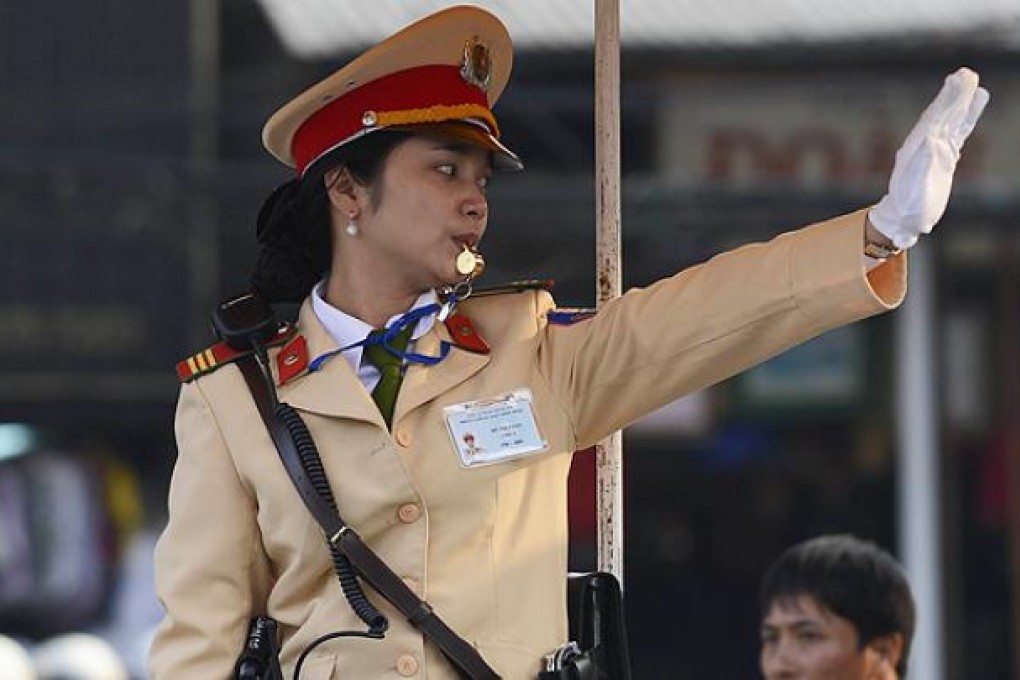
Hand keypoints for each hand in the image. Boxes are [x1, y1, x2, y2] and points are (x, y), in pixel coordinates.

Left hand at [869, 67, 988, 249]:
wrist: (905, 220)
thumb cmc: (907, 210)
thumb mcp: (913, 190)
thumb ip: (920, 166)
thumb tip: (930, 139)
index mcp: (914, 150)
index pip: (932, 120)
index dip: (944, 102)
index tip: (955, 83)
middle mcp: (924, 145)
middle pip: (942, 115)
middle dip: (954, 95)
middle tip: (966, 73)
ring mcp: (936, 148)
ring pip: (952, 119)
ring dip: (961, 100)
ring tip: (972, 79)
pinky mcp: (946, 155)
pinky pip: (960, 131)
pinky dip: (969, 116)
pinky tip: (978, 100)